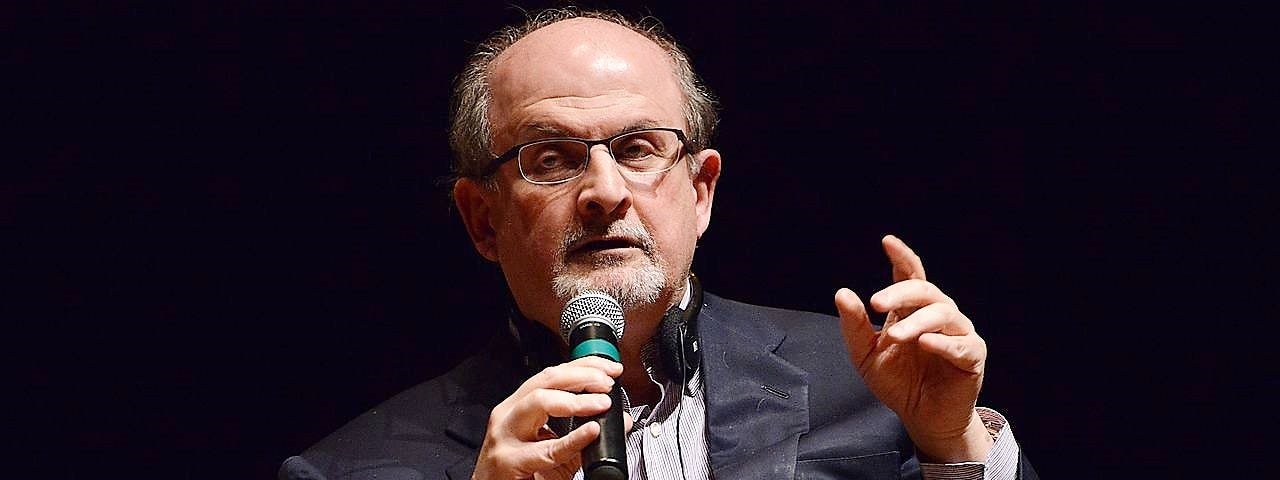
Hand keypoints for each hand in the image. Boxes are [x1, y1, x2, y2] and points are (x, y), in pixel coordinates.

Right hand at [473, 356, 630, 479]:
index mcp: (519, 407)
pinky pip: (545, 449)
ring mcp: (505, 437)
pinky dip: (572, 439)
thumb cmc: (519, 475)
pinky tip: (590, 432)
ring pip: (538, 401)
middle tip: (607, 382)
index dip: (584, 366)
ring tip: (600, 403)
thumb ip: (584, 435)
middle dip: (581, 376)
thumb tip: (620, 421)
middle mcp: (509, 415)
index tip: (610, 369)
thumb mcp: (553, 450)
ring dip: (575, 400)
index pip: (552, 375)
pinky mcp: (508, 461)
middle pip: (546, 380)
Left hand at [835, 235, 993, 461]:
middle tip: (876, 303)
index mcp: (912, 310)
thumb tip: (842, 293)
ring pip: (944, 314)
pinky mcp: (972, 357)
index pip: (910, 275)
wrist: (921, 418)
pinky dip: (943, 343)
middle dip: (901, 292)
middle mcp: (938, 316)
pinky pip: (962, 345)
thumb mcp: (865, 355)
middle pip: (925, 290)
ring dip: (917, 322)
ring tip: (896, 335)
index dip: (902, 257)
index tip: (887, 242)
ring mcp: (958, 334)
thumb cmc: (898, 383)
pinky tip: (925, 343)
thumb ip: (855, 326)